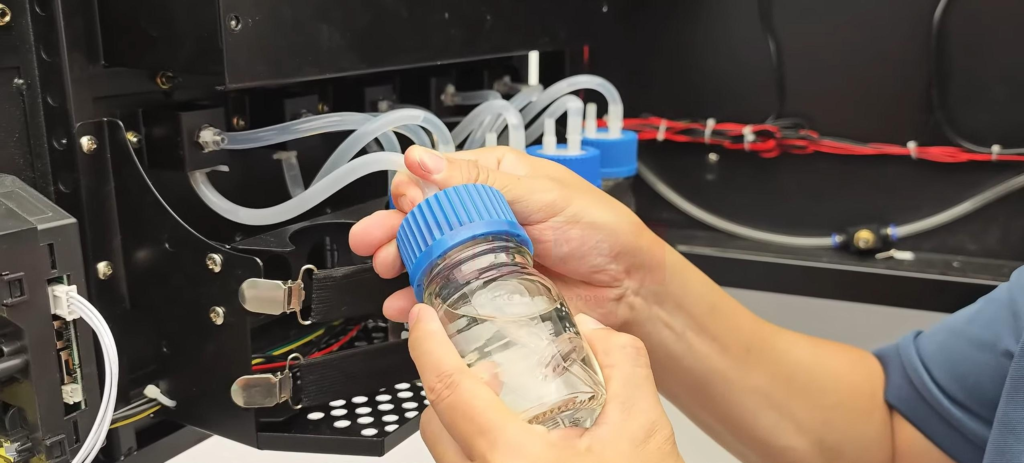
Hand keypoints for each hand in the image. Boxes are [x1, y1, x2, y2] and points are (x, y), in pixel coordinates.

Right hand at [349, 146, 662, 328]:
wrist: (629, 288)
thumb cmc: (599, 230)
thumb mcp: (542, 194)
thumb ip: (481, 182)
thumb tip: (425, 161)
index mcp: (496, 179)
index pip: (438, 177)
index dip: (413, 191)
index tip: (402, 204)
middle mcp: (485, 216)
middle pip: (425, 219)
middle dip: (394, 229)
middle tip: (375, 243)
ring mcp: (484, 255)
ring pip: (429, 256)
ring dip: (402, 264)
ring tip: (388, 272)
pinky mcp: (488, 292)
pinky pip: (446, 293)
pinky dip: (420, 299)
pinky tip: (406, 304)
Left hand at [407, 304, 683, 462]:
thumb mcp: (643, 431)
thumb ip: (621, 365)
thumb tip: (595, 331)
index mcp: (509, 461)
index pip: (447, 389)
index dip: (428, 344)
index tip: (423, 318)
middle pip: (436, 422)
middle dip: (453, 384)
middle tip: (488, 365)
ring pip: (447, 454)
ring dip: (467, 421)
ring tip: (513, 408)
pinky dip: (482, 451)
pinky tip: (526, 447)